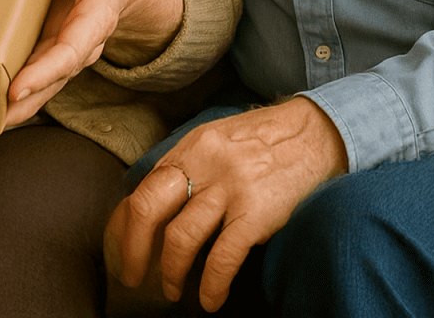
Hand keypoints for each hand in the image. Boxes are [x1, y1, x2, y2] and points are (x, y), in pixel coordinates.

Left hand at [103, 98, 347, 310]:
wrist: (313, 134)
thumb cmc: (260, 141)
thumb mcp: (213, 141)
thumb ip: (186, 166)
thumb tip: (155, 204)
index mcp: (188, 148)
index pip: (141, 188)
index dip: (123, 225)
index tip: (120, 249)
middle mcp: (202, 165)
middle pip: (147, 208)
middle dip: (133, 249)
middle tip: (132, 276)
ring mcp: (229, 189)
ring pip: (181, 237)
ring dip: (170, 272)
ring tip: (172, 291)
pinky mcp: (256, 213)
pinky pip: (223, 257)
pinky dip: (211, 284)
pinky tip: (210, 299)